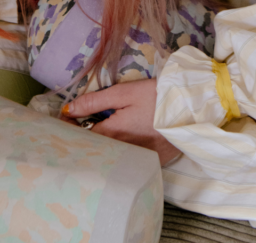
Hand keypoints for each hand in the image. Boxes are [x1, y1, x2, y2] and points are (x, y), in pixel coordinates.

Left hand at [62, 79, 180, 166]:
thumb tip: (67, 110)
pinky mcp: (152, 163)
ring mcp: (138, 161)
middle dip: (82, 141)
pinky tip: (119, 143)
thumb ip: (94, 102)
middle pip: (94, 151)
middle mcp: (122, 154)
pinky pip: (128, 162)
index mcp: (112, 135)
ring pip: (110, 158)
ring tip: (96, 132)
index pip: (80, 139)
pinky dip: (120, 154)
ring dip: (100, 148)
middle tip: (77, 126)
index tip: (63, 122)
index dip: (68, 130)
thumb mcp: (124, 93)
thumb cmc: (156, 96)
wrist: (192, 108)